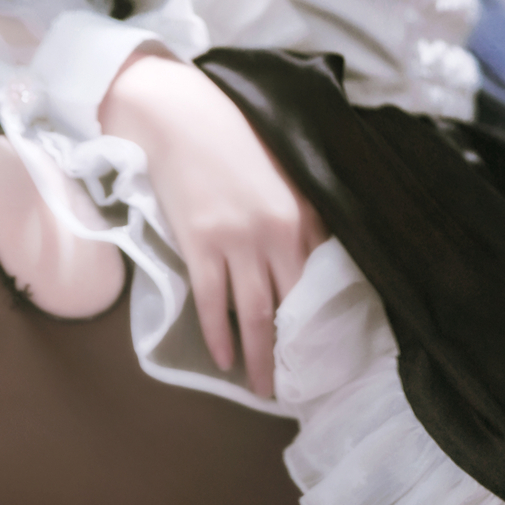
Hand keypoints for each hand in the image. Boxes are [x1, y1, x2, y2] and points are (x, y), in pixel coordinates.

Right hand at [99, 48, 326, 400]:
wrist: (178, 114)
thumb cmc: (232, 136)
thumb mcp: (284, 171)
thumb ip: (305, 213)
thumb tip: (319, 258)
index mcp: (306, 213)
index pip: (322, 282)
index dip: (324, 323)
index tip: (326, 353)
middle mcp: (278, 232)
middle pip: (293, 308)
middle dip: (296, 353)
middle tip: (298, 387)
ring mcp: (238, 240)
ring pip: (256, 315)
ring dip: (260, 359)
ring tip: (263, 390)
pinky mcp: (200, 243)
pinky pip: (213, 303)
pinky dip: (219, 336)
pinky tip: (223, 359)